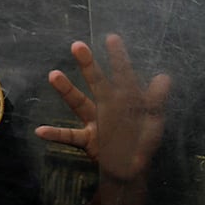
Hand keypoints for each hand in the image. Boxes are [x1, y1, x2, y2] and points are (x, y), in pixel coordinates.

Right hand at [37, 35, 170, 184]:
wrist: (132, 167)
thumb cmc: (143, 139)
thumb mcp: (153, 119)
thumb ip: (156, 100)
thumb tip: (164, 76)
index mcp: (124, 99)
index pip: (122, 74)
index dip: (118, 57)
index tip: (112, 38)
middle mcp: (106, 106)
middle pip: (96, 82)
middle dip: (88, 65)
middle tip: (77, 45)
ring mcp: (94, 122)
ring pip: (79, 103)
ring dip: (67, 90)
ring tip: (53, 75)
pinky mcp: (88, 140)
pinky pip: (69, 136)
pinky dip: (55, 134)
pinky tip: (40, 130)